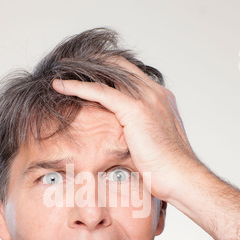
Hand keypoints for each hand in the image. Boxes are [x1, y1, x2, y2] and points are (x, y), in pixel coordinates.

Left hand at [52, 58, 199, 201]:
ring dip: (81, 71)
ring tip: (61, 69)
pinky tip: (59, 85)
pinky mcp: (135, 109)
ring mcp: (147, 98)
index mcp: (160, 98)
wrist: (180, 177)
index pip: (130, 74)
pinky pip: (100, 91)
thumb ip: (140, 131)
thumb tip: (125, 137)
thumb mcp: (153, 142)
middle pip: (119, 66)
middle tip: (70, 64)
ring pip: (108, 73)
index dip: (108, 70)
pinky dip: (77, 86)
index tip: (88, 72)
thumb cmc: (167, 167)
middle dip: (93, 62)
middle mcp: (155, 92)